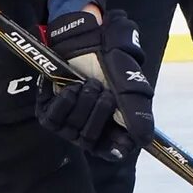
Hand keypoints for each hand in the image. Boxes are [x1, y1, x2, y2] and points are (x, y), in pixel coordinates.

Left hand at [34, 7, 153, 163]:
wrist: (89, 39)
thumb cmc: (113, 64)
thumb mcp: (131, 86)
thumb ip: (137, 113)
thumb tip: (143, 140)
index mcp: (112, 129)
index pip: (112, 152)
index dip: (115, 149)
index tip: (120, 142)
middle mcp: (89, 130)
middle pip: (90, 140)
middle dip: (99, 112)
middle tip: (105, 91)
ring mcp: (67, 124)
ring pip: (72, 129)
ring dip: (83, 102)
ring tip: (89, 82)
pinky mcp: (49, 112)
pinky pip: (53, 118)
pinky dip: (64, 101)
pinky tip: (71, 86)